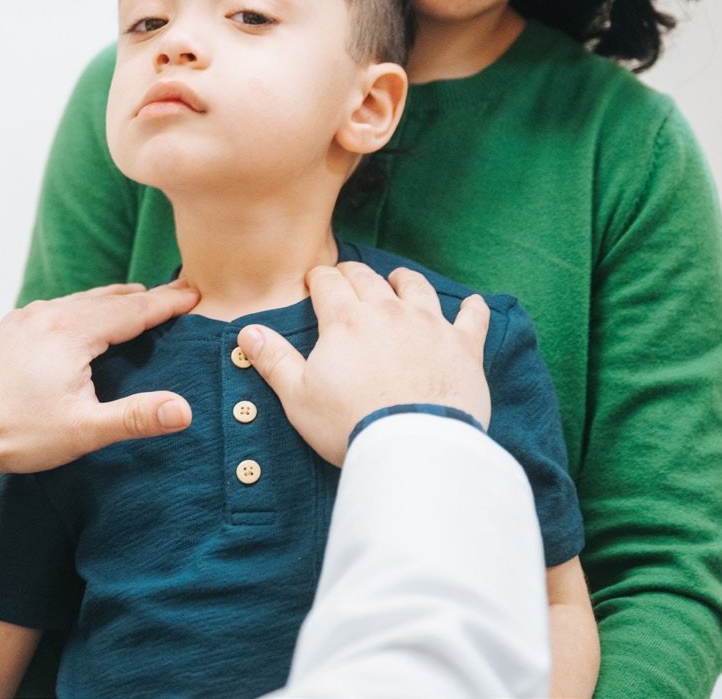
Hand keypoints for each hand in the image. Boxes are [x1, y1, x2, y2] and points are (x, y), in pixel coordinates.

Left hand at [0, 281, 198, 476]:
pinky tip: (78, 322)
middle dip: (144, 297)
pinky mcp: (6, 330)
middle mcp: (47, 315)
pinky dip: (78, 310)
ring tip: (135, 303)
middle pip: (108, 298)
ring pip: (78, 300)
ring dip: (110, 302)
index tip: (197, 294)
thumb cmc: (17, 433)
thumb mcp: (84, 430)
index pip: (133, 309)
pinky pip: (52, 310)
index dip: (168, 302)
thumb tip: (184, 410)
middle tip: (175, 294)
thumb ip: (136, 417)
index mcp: (72, 331)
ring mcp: (23, 320)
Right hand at [237, 262, 489, 466]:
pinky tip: (473, 303)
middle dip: (354, 274)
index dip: (319, 279)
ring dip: (404, 280)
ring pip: (417, 288)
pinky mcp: (464, 346)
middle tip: (347, 278)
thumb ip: (274, 360)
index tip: (315, 282)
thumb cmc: (349, 424)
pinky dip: (473, 308)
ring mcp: (430, 325)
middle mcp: (388, 311)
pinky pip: (473, 317)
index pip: (328, 283)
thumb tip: (248, 332)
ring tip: (399, 280)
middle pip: (369, 278)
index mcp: (345, 320)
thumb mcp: (298, 396)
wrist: (412, 447)